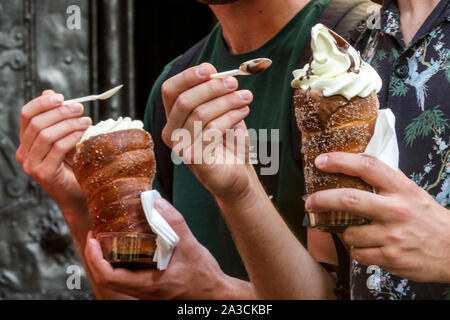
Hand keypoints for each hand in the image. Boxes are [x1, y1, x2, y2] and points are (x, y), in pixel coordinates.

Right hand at [16, 90, 91, 213]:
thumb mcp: (66, 139)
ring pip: (46, 135)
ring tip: (87, 122)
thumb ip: (58, 119)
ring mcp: (31, 165)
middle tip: (80, 109)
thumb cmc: (74, 166)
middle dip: (61, 112)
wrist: (79, 195)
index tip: (62, 97)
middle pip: (37, 123)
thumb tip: (51, 93)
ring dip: (69, 124)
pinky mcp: (43, 174)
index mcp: (27, 142)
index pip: (26, 114)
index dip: (42, 102)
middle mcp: (24, 153)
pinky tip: (83, 134)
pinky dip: (72, 137)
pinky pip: (57, 148)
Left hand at [84, 198, 255, 299]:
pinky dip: (120, 262)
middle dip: (95, 256)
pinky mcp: (150, 287)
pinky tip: (129, 247)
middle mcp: (142, 291)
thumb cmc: (204, 277)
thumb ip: (173, 223)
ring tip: (108, 238)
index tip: (93, 238)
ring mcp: (145, 291)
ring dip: (106, 260)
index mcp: (148, 284)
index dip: (94, 257)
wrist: (215, 293)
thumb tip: (156, 203)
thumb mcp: (190, 246)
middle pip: (105, 279)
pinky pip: (127, 277)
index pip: (108, 277)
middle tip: (96, 235)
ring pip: (115, 279)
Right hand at [161, 63, 254, 200]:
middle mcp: (172, 133)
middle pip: (184, 101)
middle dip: (211, 88)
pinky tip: (244, 111)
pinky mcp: (196, 160)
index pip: (170, 91)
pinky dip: (230, 117)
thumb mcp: (221, 112)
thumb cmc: (227, 142)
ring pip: (201, 114)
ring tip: (246, 97)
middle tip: (234, 82)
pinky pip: (211, 131)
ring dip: (227, 101)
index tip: (210, 69)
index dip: (187, 77)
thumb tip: (216, 72)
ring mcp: (182, 148)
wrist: (237, 173)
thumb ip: (215, 94)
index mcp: (174, 118)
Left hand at [306, 152, 449, 282]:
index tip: (321, 161)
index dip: (340, 161)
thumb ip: (386, 183)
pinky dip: (358, 250)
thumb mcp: (412, 193)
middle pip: (349, 200)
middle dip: (322, 200)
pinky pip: (358, 253)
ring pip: (349, 233)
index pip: (367, 167)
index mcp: (402, 189)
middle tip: (310, 202)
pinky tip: (370, 246)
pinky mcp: (390, 257)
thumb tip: (355, 168)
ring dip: (346, 232)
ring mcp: (392, 236)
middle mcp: (396, 210)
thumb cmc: (429, 219)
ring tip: (359, 231)